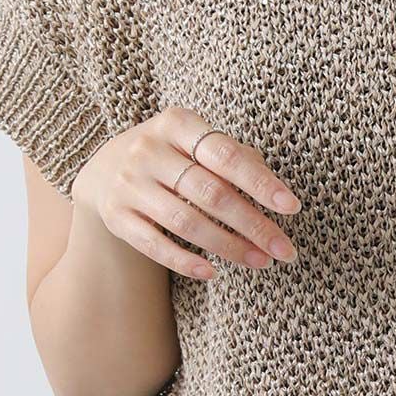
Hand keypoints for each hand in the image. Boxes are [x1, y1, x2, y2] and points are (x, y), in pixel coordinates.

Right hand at [70, 105, 301, 281]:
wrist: (104, 168)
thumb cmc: (172, 155)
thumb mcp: (196, 141)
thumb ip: (234, 158)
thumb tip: (274, 191)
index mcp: (176, 123)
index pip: (226, 155)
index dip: (261, 182)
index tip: (291, 208)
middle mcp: (148, 150)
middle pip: (210, 193)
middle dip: (253, 224)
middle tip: (284, 249)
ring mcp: (128, 183)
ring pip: (186, 222)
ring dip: (228, 246)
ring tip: (259, 261)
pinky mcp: (115, 215)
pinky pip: (154, 244)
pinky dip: (185, 261)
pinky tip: (213, 272)